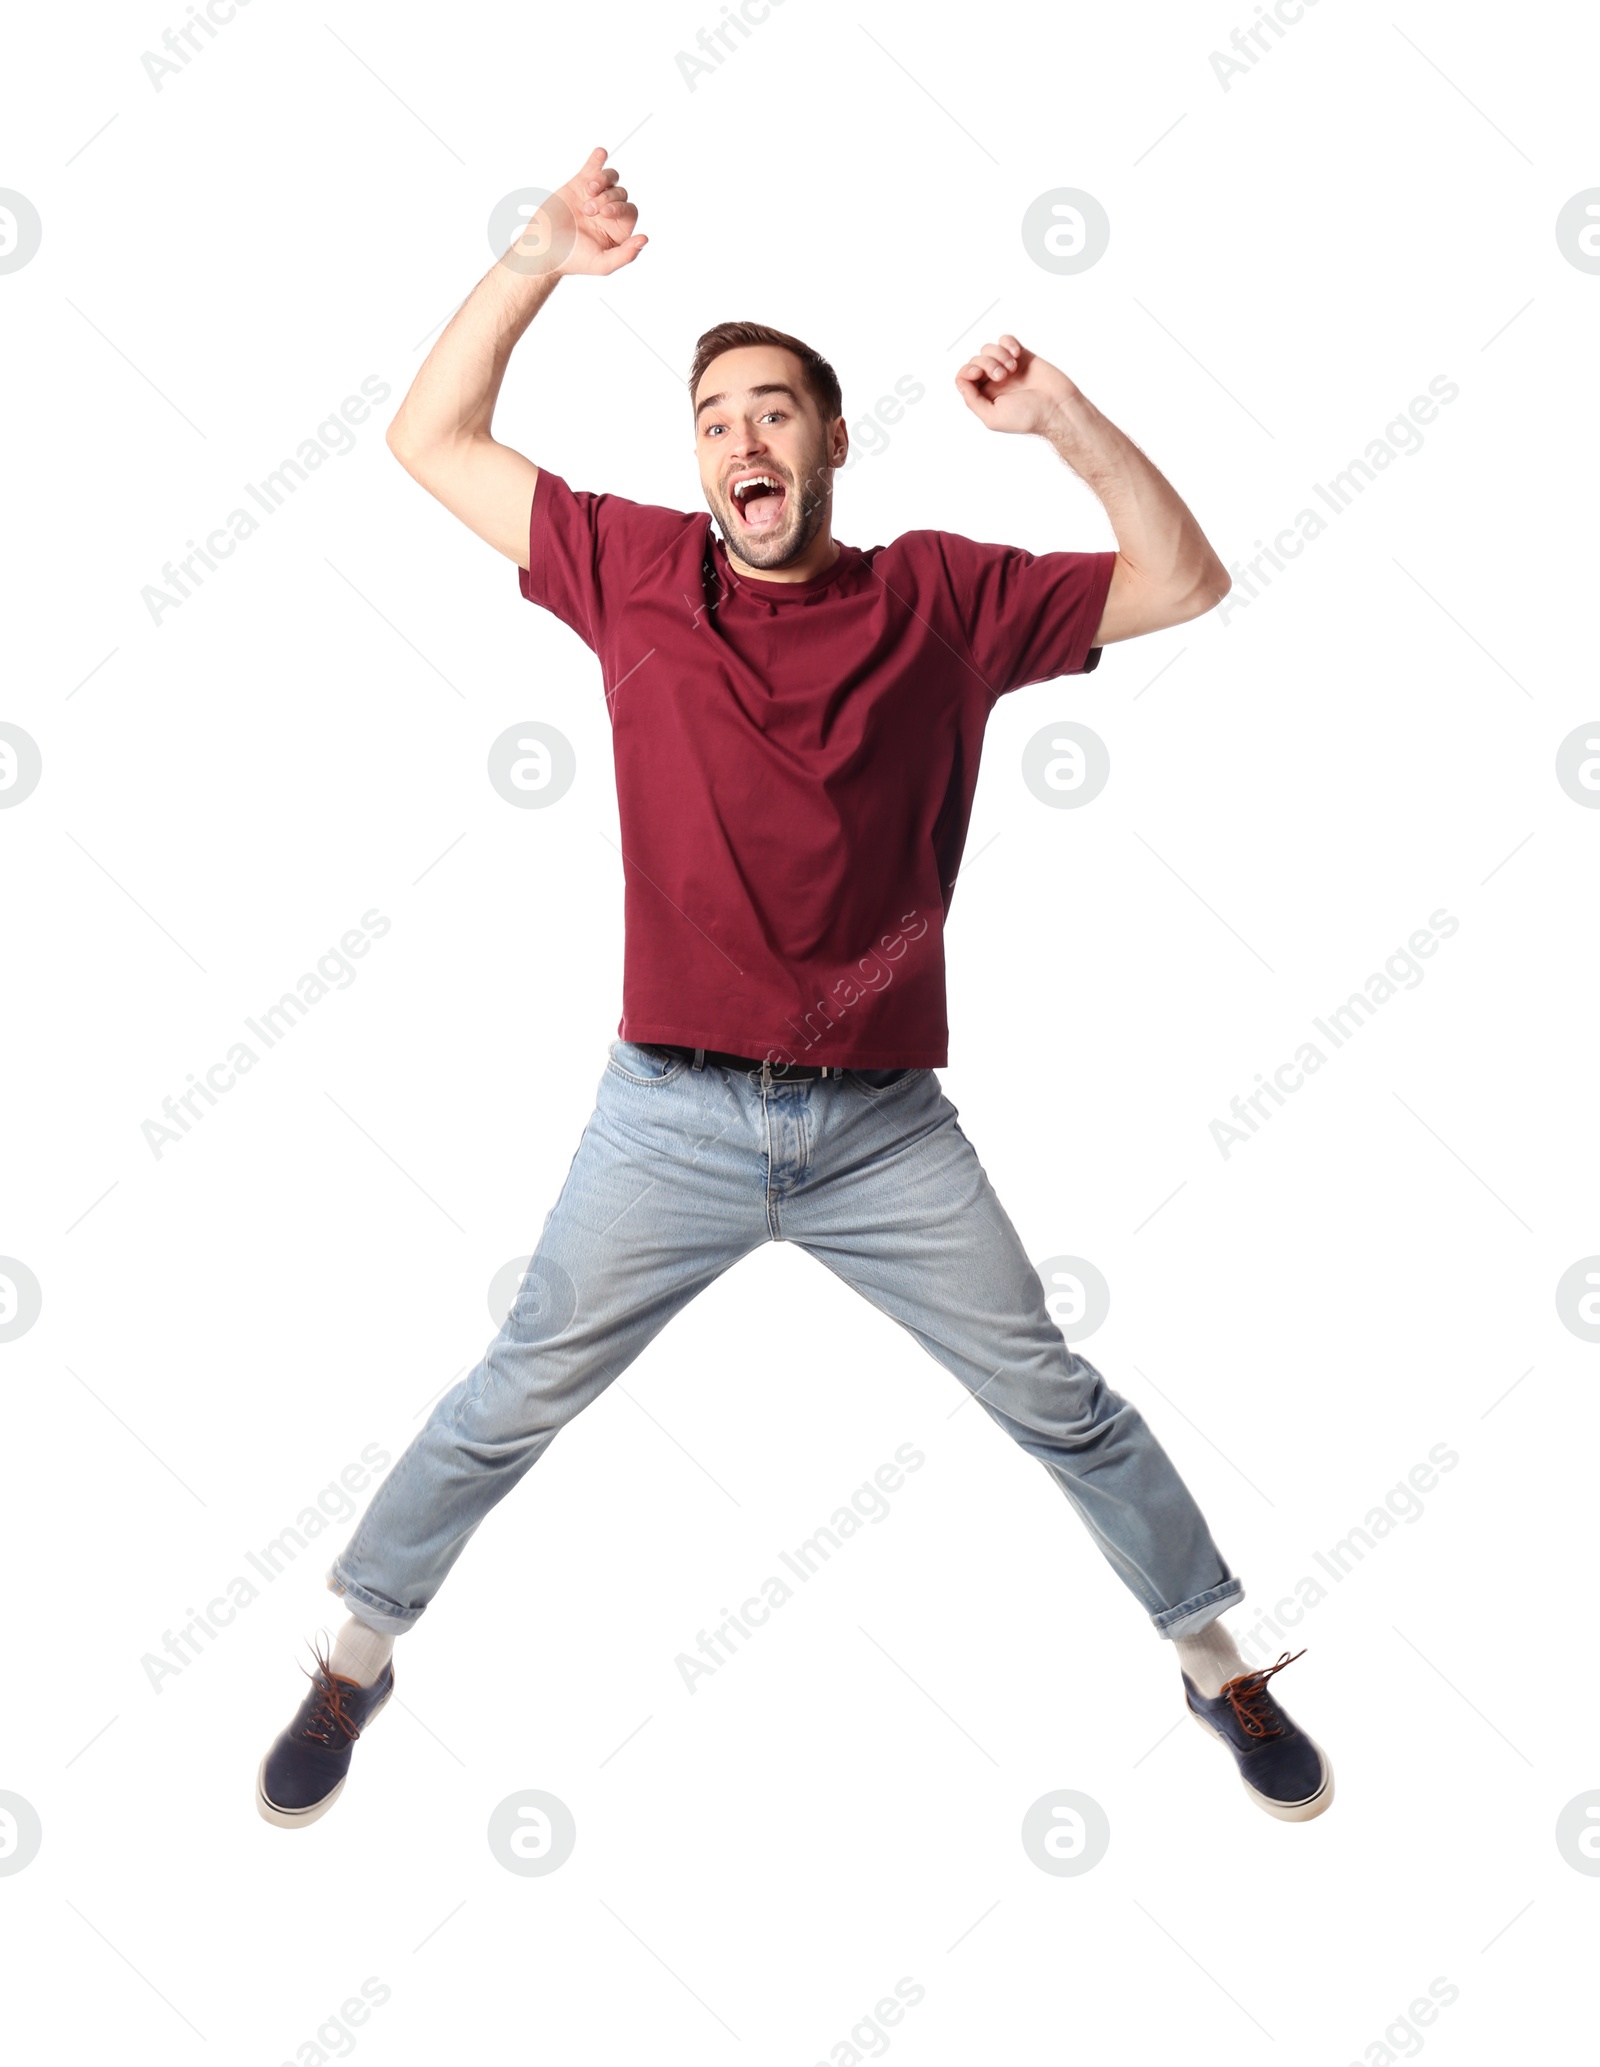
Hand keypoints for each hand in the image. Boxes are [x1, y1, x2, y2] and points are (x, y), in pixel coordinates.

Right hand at [507, 146, 646, 277]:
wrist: (543, 247)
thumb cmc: (572, 259)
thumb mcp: (601, 264)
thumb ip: (625, 255)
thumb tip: (645, 239)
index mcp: (618, 229)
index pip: (630, 210)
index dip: (619, 207)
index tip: (604, 213)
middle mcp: (608, 212)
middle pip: (620, 193)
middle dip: (607, 198)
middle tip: (588, 210)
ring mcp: (594, 196)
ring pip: (610, 178)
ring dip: (602, 180)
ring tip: (588, 190)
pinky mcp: (579, 184)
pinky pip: (593, 167)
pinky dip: (598, 159)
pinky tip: (601, 153)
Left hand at [954, 335, 1078, 436]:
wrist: (1057, 407)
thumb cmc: (1028, 417)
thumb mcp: (992, 417)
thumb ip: (972, 400)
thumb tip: (961, 380)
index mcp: (984, 397)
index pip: (964, 377)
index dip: (967, 371)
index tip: (978, 375)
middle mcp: (993, 382)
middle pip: (975, 360)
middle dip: (985, 364)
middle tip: (1002, 376)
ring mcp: (1007, 368)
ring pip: (988, 349)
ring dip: (998, 355)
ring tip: (1013, 369)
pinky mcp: (1022, 356)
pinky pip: (1005, 340)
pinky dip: (1008, 343)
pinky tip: (1017, 355)